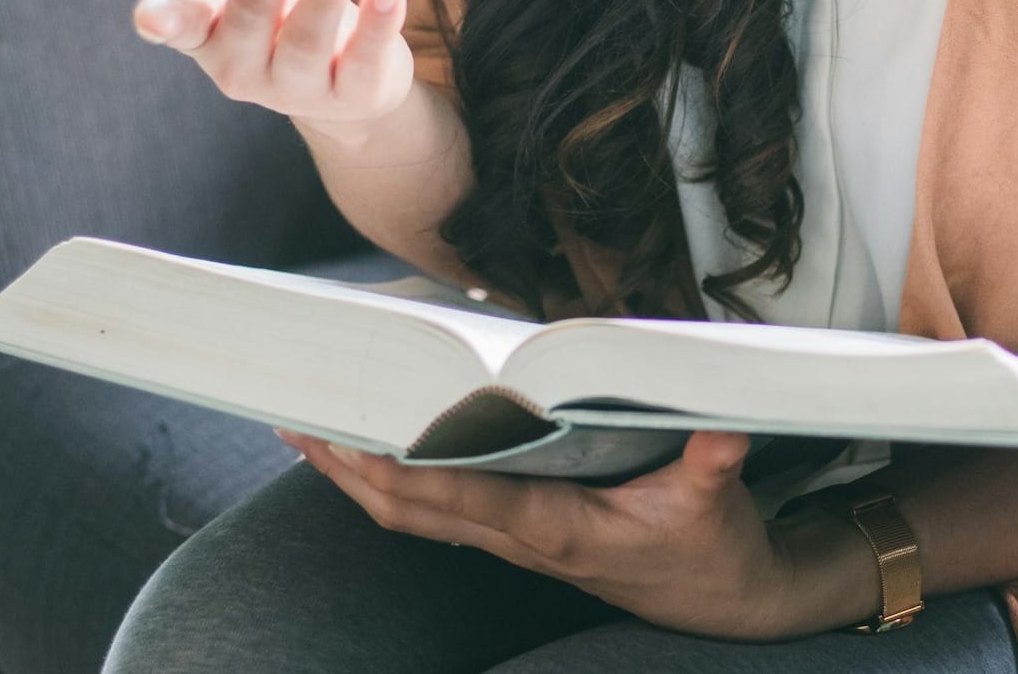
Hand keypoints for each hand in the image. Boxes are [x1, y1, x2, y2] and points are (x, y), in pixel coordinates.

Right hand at [132, 0, 416, 133]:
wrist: (337, 67)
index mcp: (204, 27)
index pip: (181, 22)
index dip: (166, 18)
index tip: (152, 15)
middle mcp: (242, 64)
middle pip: (252, 10)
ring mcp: (296, 87)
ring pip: (308, 39)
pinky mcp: (351, 94)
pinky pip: (362, 62)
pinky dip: (376, 26)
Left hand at [274, 429, 881, 640]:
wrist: (719, 600)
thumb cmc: (710, 548)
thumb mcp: (716, 503)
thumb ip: (713, 464)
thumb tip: (722, 432)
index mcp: (556, 526)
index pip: (463, 497)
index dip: (404, 471)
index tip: (354, 437)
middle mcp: (520, 538)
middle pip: (411, 509)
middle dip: (349, 468)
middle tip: (295, 418)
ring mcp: (512, 541)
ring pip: (412, 514)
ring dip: (354, 477)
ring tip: (305, 430)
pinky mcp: (517, 535)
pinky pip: (435, 511)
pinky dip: (390, 482)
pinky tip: (368, 453)